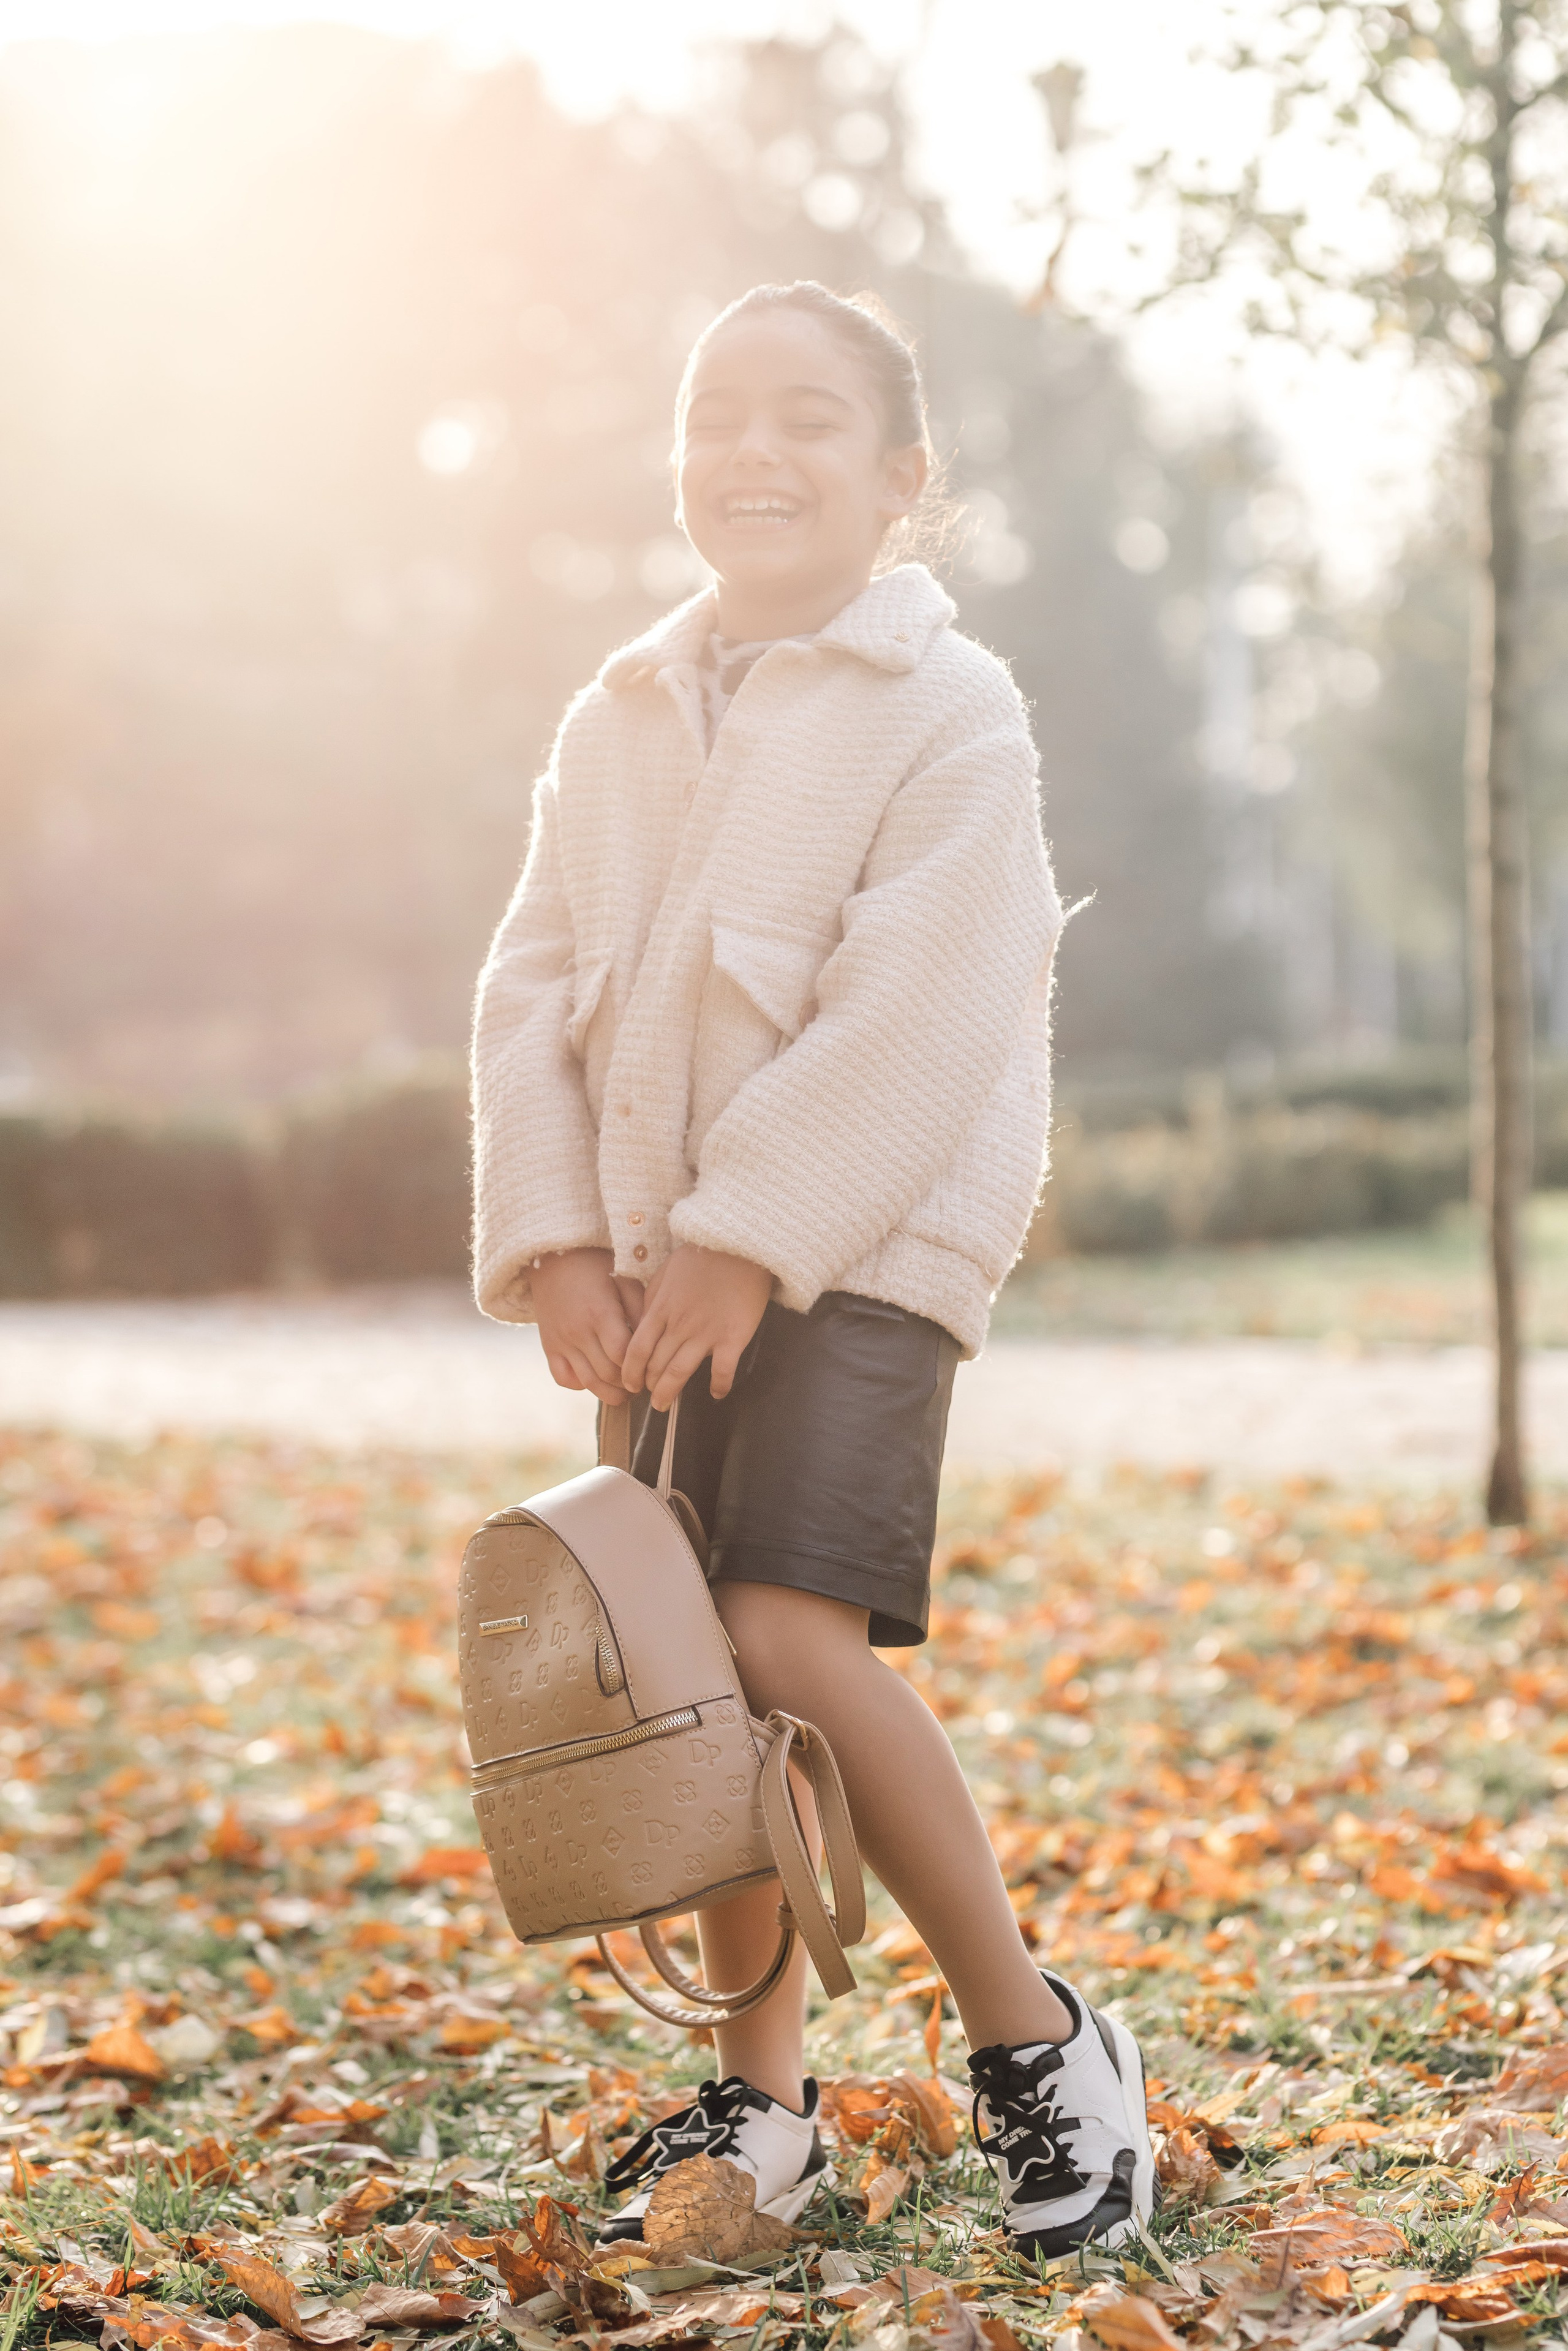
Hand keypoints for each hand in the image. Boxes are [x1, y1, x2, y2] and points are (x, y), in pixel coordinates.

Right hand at [532, 1248, 643, 1406]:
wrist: (552, 1258)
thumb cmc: (595, 1266)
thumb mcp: (624, 1280)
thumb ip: (641, 1310)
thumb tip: (655, 1341)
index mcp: (600, 1313)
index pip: (623, 1354)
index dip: (639, 1367)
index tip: (651, 1369)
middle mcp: (579, 1332)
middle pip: (608, 1373)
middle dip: (629, 1384)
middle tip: (643, 1384)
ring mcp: (562, 1342)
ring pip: (588, 1382)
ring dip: (609, 1393)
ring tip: (624, 1392)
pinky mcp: (549, 1347)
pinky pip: (563, 1378)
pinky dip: (580, 1385)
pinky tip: (595, 1379)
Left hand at [621, 1246, 771, 1411]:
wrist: (739, 1245)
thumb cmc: (702, 1256)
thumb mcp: (667, 1271)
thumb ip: (652, 1298)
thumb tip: (642, 1322)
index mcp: (661, 1309)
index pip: (637, 1349)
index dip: (630, 1371)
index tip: (629, 1384)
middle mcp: (679, 1325)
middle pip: (656, 1365)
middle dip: (648, 1386)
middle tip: (649, 1397)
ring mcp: (706, 1333)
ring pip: (679, 1372)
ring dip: (668, 1392)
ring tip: (664, 1405)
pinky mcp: (733, 1336)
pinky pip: (723, 1369)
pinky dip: (719, 1385)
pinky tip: (716, 1393)